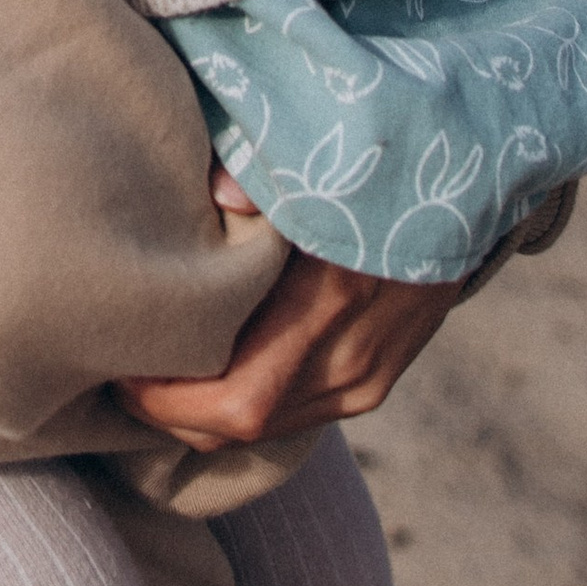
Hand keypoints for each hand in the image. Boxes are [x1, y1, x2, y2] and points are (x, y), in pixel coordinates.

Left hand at [119, 173, 462, 452]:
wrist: (466, 190)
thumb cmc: (371, 163)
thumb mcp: (321, 157)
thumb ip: (263, 170)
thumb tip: (219, 192)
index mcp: (332, 307)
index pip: (238, 400)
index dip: (169, 400)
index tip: (120, 365)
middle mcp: (353, 360)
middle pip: (241, 426)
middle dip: (171, 411)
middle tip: (120, 371)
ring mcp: (368, 377)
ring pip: (266, 427)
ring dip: (203, 412)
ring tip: (155, 370)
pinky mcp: (374, 380)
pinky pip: (295, 413)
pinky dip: (244, 403)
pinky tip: (211, 368)